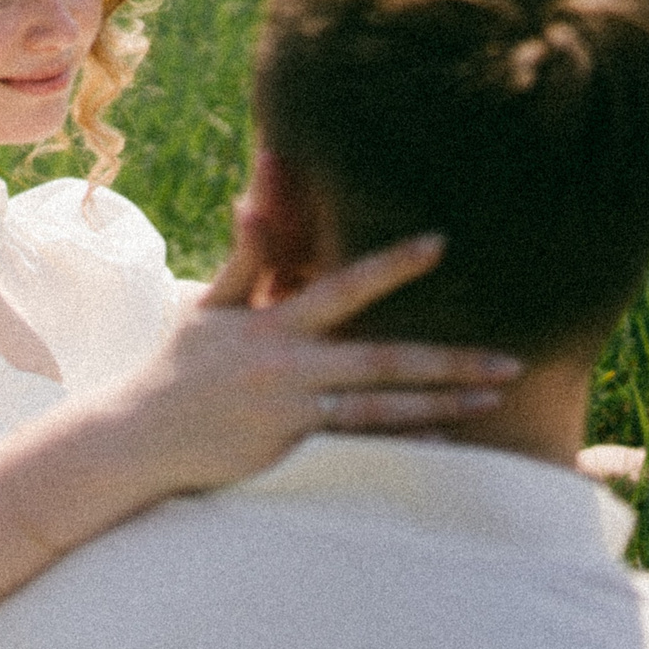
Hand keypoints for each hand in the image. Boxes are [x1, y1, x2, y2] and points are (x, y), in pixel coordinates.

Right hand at [99, 231, 523, 497]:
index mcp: (272, 326)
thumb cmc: (175, 368)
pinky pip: (358, 447)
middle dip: (449, 361)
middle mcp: (289, 368)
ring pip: (382, 409)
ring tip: (491, 399)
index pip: (342, 288)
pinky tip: (446, 442)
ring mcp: (292, 414)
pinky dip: (402, 444)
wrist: (138, 438)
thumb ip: (246, 258)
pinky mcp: (289, 451)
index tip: (439, 246)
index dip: (391, 266)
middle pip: (383, 360)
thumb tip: (254, 198)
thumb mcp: (207, 308)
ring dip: (441, 404)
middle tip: (510, 361)